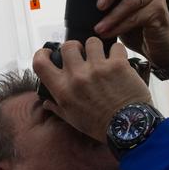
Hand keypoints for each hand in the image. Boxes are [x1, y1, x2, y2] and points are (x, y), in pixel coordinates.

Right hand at [32, 36, 151, 141]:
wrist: (128, 128)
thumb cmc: (99, 125)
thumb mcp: (73, 119)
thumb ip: (57, 107)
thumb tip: (46, 102)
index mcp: (63, 90)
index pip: (40, 63)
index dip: (43, 53)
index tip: (50, 53)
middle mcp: (77, 76)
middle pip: (68, 46)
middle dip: (74, 47)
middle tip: (82, 54)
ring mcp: (98, 69)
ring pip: (92, 41)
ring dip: (96, 48)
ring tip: (102, 57)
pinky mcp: (118, 65)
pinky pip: (116, 47)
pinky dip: (117, 52)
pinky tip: (118, 61)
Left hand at [92, 0, 168, 73]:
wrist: (159, 50)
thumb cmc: (140, 31)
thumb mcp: (122, 15)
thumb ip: (112, 6)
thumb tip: (86, 6)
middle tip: (98, 5)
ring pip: (129, 2)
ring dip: (111, 17)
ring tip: (99, 28)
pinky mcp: (159, 13)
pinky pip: (135, 17)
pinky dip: (120, 26)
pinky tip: (110, 32)